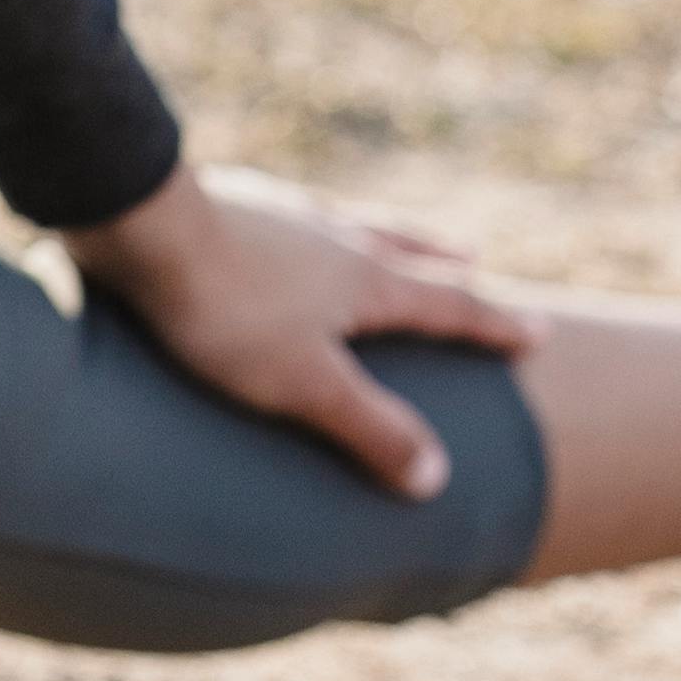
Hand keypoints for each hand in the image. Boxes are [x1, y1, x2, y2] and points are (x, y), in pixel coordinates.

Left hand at [65, 153, 524, 500]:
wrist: (142, 225)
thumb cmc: (225, 313)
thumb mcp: (306, 385)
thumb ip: (370, 428)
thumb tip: (438, 479)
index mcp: (365, 281)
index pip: (448, 305)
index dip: (495, 325)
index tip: (538, 333)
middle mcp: (335, 238)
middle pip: (404, 250)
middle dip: (442, 262)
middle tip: (475, 256)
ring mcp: (283, 213)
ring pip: (350, 224)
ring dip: (383, 232)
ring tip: (394, 232)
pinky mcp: (233, 201)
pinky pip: (290, 213)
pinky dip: (310, 222)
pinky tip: (288, 220)